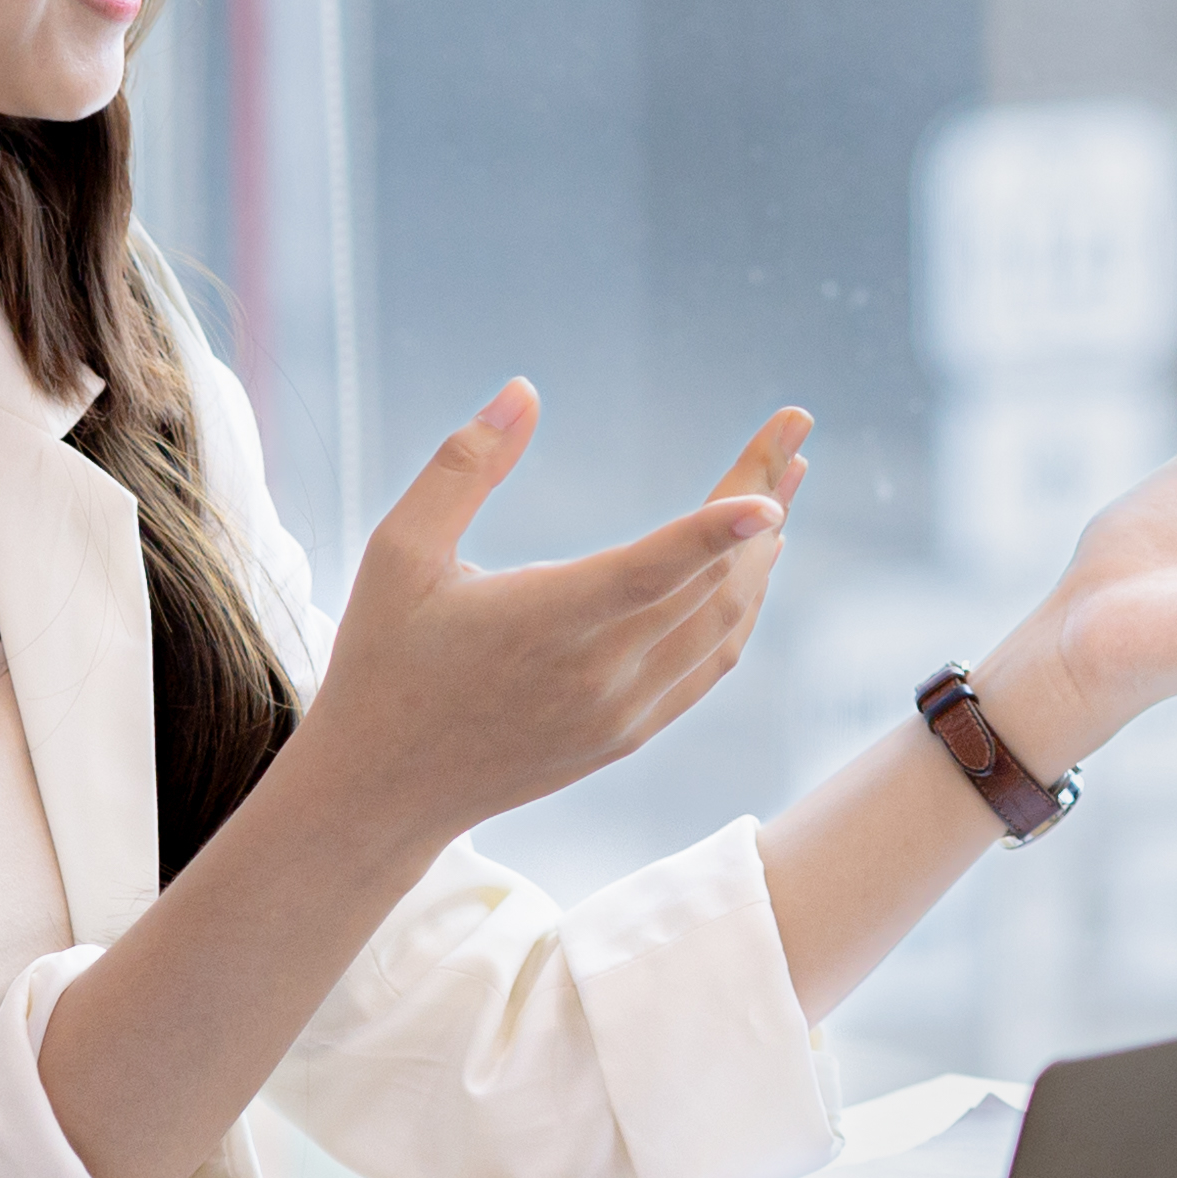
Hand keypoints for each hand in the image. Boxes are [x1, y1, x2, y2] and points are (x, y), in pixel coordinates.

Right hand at [283, 385, 802, 840]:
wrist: (384, 787)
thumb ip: (462, 466)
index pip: (650, 572)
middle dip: (761, 498)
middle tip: (792, 430)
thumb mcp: (398, 551)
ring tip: (787, 480)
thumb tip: (524, 390)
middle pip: (709, 583)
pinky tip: (752, 563)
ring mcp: (621, 713)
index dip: (715, 531)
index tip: (773, 493)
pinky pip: (709, 664)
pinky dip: (741, 607)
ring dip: (763, 553)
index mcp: (542, 624)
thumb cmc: (384, 657)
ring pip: (723, 626)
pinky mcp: (629, 735)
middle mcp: (596, 675)